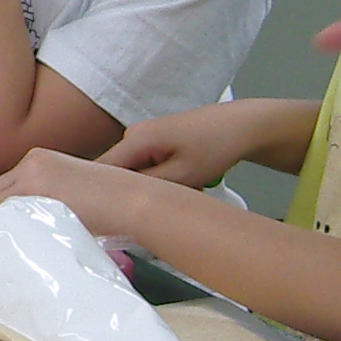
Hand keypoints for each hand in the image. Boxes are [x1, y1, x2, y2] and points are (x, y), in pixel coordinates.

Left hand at [0, 145, 150, 230]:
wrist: (129, 201)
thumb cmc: (111, 204)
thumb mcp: (72, 193)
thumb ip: (48, 200)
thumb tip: (28, 224)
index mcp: (40, 159)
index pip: (3, 185)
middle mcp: (30, 162)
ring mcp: (29, 175)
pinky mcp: (32, 192)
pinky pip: (1, 213)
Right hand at [102, 105, 262, 188]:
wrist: (241, 126)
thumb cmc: (217, 145)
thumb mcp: (182, 176)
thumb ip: (146, 188)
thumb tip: (121, 199)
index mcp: (136, 139)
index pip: (99, 172)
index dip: (101, 195)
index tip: (109, 215)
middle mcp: (133, 134)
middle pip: (117, 174)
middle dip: (135, 192)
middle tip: (163, 201)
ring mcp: (143, 136)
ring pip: (133, 173)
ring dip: (152, 186)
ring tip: (182, 186)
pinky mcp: (154, 141)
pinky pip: (145, 166)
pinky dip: (161, 177)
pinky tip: (184, 179)